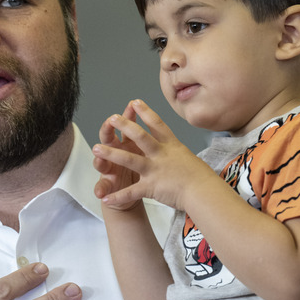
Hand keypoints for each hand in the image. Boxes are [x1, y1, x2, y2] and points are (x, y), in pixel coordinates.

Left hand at [92, 99, 214, 210]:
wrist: (204, 192)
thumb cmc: (201, 177)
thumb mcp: (188, 158)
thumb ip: (176, 153)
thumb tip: (175, 151)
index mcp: (171, 146)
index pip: (157, 124)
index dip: (145, 112)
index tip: (134, 102)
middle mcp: (161, 154)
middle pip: (140, 136)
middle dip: (125, 126)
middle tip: (112, 117)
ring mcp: (155, 170)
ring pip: (129, 159)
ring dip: (110, 154)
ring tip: (96, 149)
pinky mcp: (152, 187)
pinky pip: (131, 192)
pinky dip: (117, 196)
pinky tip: (104, 198)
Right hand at [93, 101, 142, 210]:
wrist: (137, 191)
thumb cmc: (141, 167)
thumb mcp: (143, 152)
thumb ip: (141, 136)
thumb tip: (146, 117)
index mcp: (125, 143)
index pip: (123, 125)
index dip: (126, 116)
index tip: (131, 106)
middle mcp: (115, 152)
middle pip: (108, 138)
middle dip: (108, 130)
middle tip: (110, 122)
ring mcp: (110, 168)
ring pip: (102, 161)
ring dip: (99, 158)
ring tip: (98, 157)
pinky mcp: (109, 184)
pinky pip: (104, 188)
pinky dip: (101, 190)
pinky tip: (100, 194)